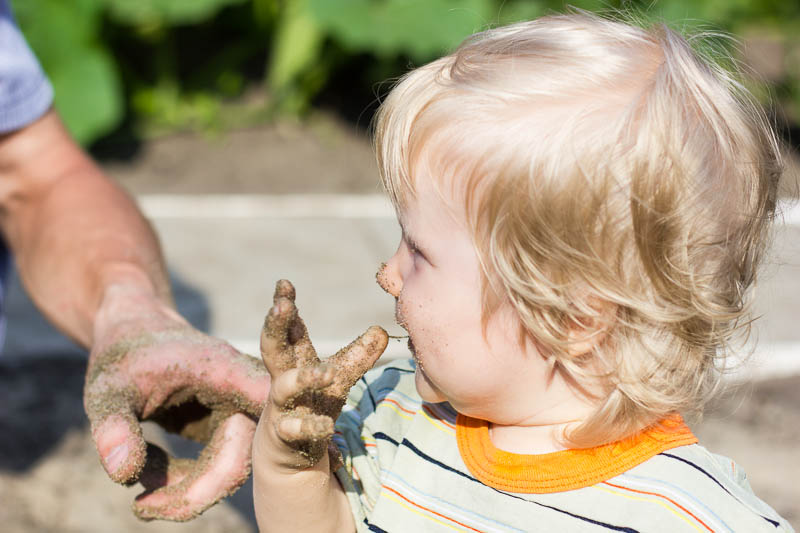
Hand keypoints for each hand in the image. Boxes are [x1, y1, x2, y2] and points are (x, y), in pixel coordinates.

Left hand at [83, 284, 268, 520]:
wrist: (135, 332)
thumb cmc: (124, 353)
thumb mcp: (108, 388)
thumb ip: (114, 427)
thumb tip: (123, 476)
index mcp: (223, 369)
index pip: (263, 402)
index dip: (273, 433)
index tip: (260, 469)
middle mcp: (241, 391)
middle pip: (240, 456)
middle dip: (195, 494)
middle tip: (142, 507)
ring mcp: (237, 411)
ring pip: (229, 469)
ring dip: (187, 493)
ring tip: (140, 498)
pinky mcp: (226, 428)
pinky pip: (214, 468)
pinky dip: (183, 482)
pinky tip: (147, 472)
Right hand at [259, 279, 387, 469]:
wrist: (290, 454)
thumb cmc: (314, 404)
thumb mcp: (340, 377)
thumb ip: (358, 354)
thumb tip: (382, 329)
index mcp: (295, 360)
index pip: (289, 328)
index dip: (285, 305)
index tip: (284, 283)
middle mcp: (283, 379)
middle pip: (272, 348)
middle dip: (275, 326)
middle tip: (281, 306)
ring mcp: (281, 407)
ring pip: (285, 387)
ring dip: (304, 378)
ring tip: (326, 373)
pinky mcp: (285, 437)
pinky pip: (296, 430)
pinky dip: (312, 426)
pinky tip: (326, 426)